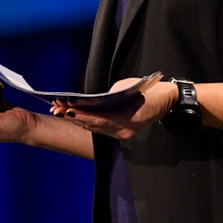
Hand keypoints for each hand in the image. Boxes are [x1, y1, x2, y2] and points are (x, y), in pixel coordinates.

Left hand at [50, 77, 174, 140]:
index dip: (82, 115)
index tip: (67, 109)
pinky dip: (88, 123)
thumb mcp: (126, 88)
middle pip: (95, 126)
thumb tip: (90, 102)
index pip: (100, 118)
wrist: (166, 99)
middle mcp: (124, 131)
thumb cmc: (147, 89)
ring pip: (96, 129)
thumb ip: (108, 97)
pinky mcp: (122, 133)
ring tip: (61, 112)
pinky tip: (75, 117)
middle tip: (56, 109)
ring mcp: (123, 134)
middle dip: (74, 117)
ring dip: (78, 121)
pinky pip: (102, 129)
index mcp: (128, 119)